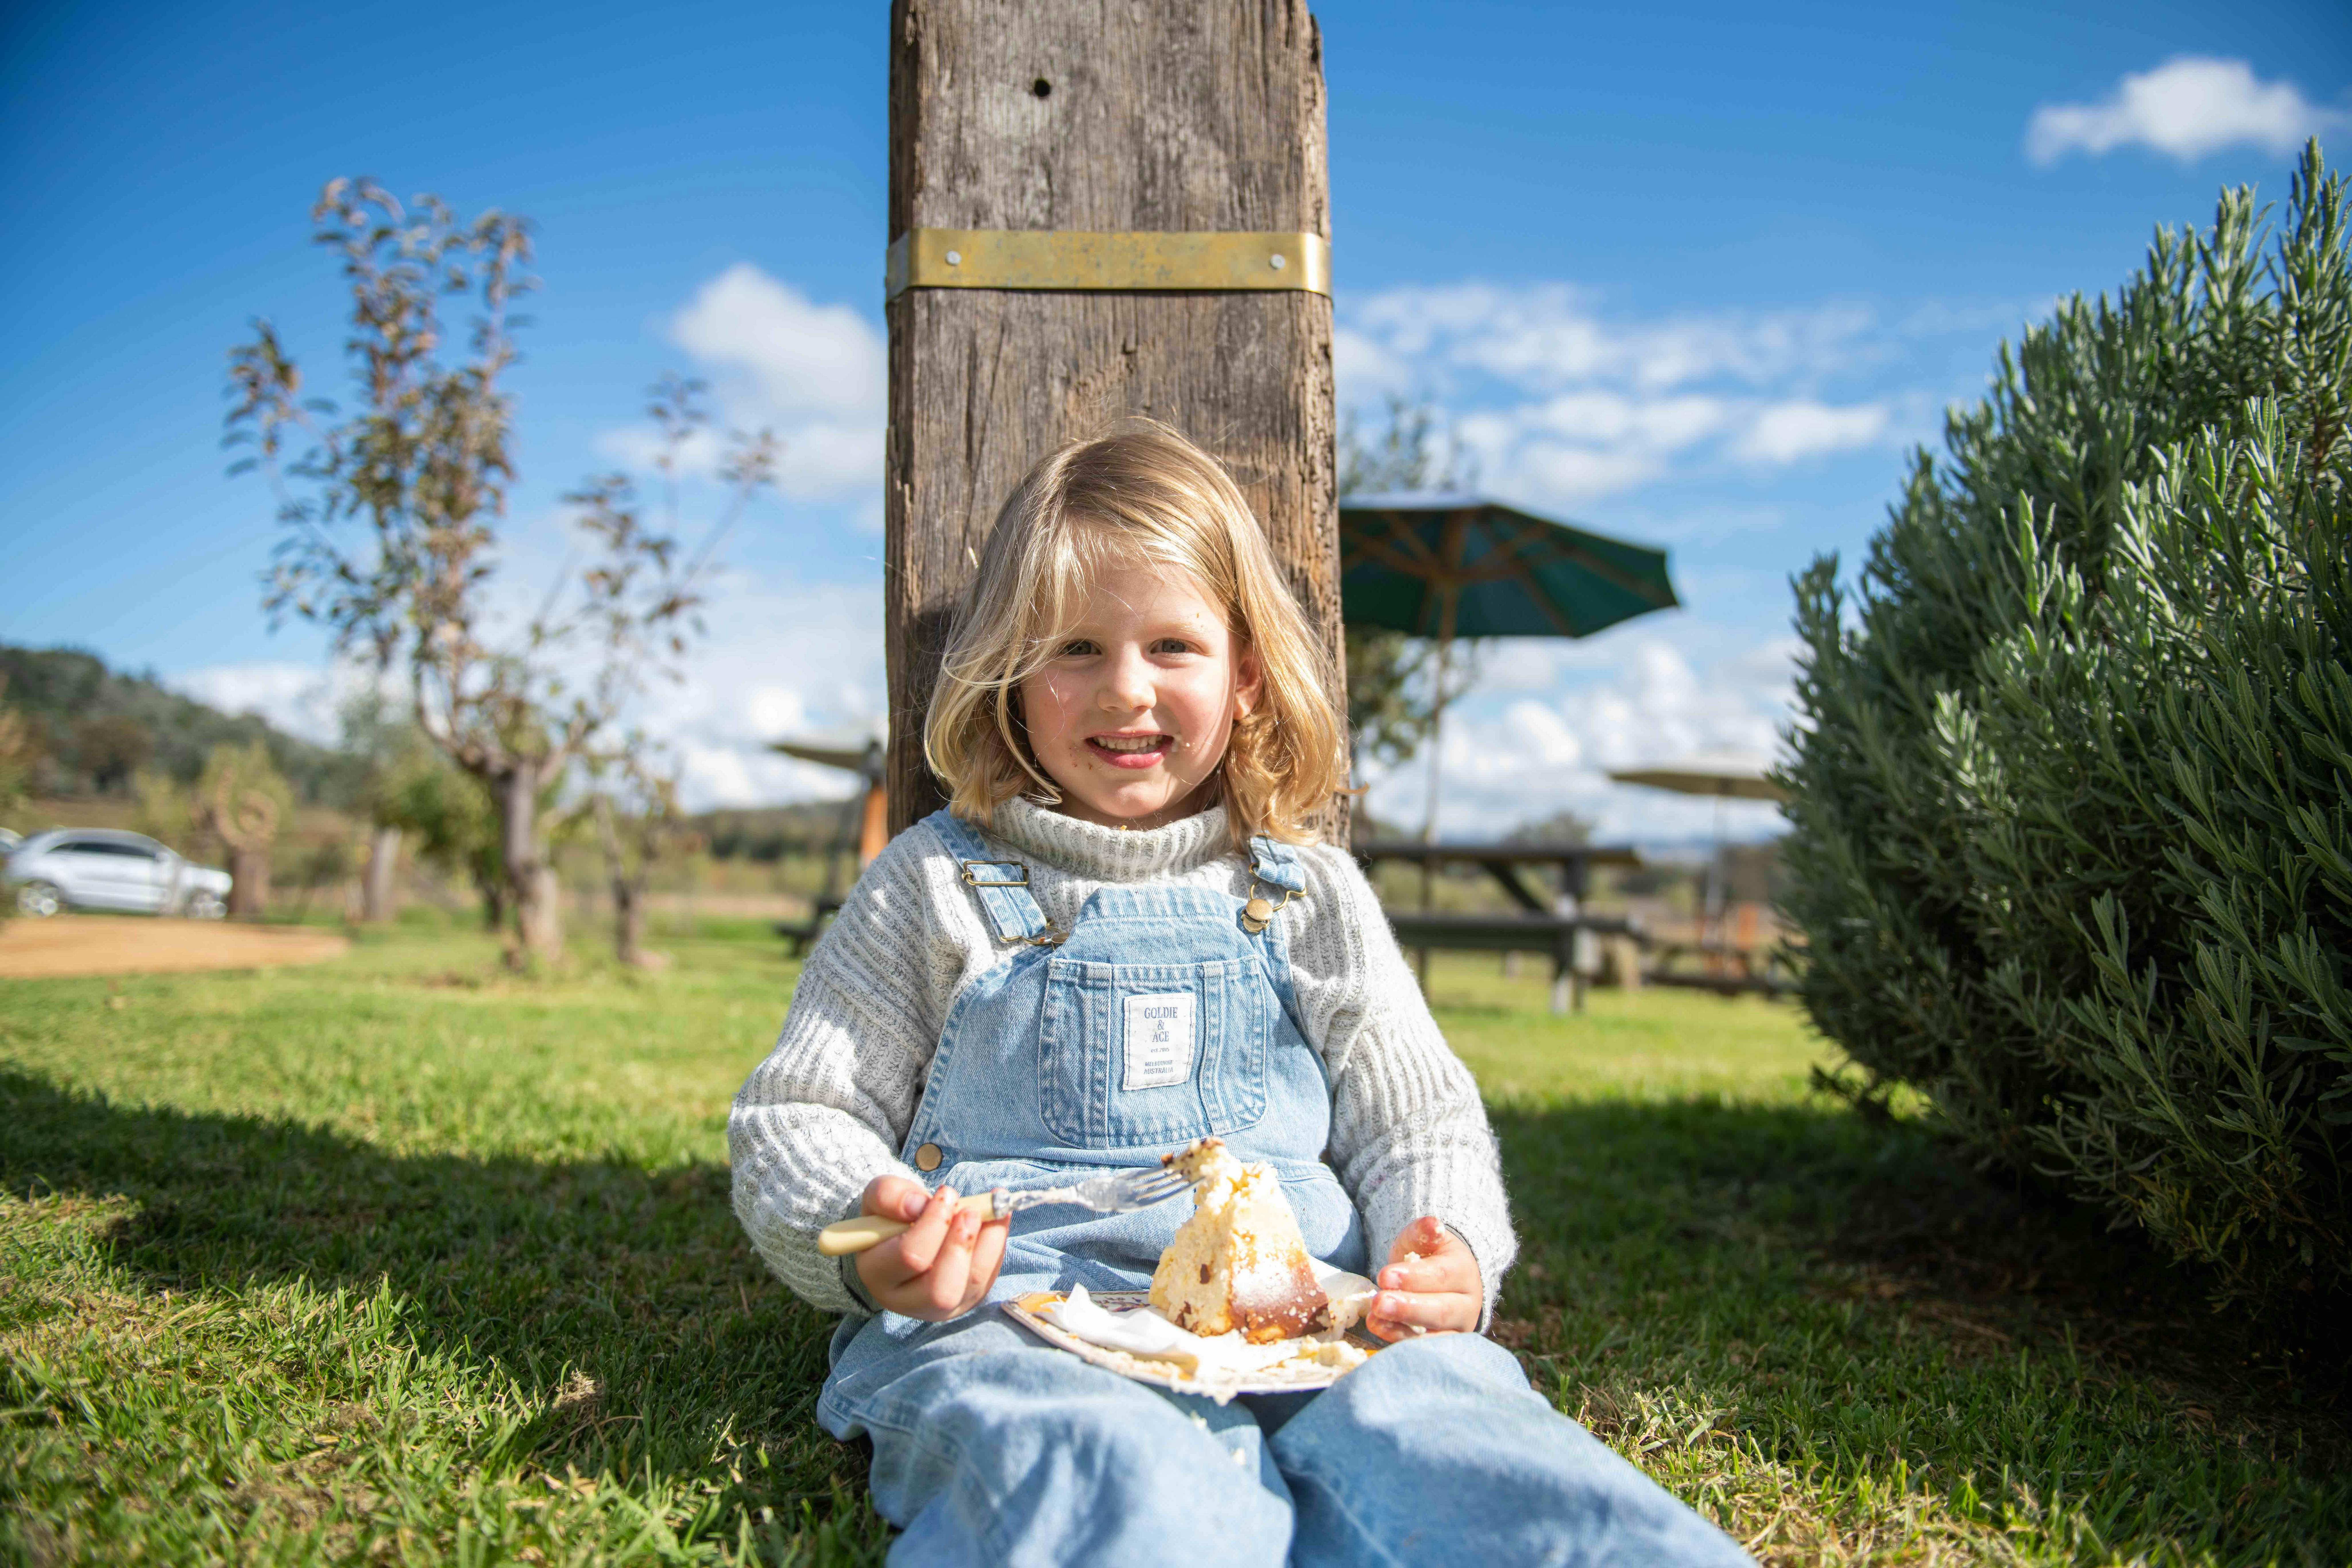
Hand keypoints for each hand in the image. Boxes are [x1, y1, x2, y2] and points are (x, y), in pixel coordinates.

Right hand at [851, 1176, 1009, 1320]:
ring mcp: (939, 1308)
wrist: (905, 1234)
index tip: (947, 1193)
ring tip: (992, 1212)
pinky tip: (997, 1221)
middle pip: (940, 1290)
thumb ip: (889, 1195)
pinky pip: (988, 1280)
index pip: (910, 1257)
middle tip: (970, 1211)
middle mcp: (906, 1301)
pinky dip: (997, 1248)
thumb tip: (918, 1204)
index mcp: (876, 1274)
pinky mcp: (965, 1302)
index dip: (934, 1224)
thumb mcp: (880, 1197)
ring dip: (988, 1246)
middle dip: (960, 1246)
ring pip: (972, 1287)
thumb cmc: (891, 1216)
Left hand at [1367, 1216, 1481, 1341]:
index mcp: (1464, 1271)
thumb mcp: (1422, 1240)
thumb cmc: (1426, 1257)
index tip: (1384, 1276)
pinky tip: (1380, 1331)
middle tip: (1379, 1303)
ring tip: (1374, 1321)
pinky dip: (1401, 1343)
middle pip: (1441, 1311)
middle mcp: (1467, 1304)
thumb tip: (1433, 1224)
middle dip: (1408, 1308)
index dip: (1414, 1278)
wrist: (1438, 1279)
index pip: (1441, 1276)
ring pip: (1435, 1336)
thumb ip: (1423, 1232)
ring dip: (1402, 1330)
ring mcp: (1457, 1329)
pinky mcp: (1444, 1346)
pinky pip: (1424, 1349)